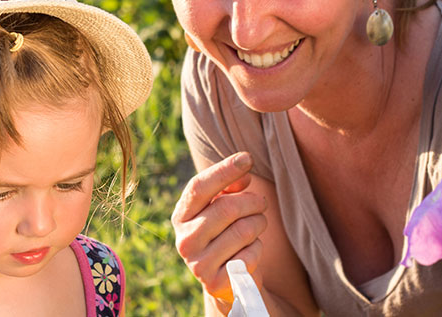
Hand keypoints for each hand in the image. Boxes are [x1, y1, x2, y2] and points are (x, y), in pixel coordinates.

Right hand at [171, 152, 267, 305]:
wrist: (226, 280)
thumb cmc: (226, 233)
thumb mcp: (223, 207)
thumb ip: (229, 187)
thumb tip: (242, 174)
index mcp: (181, 215)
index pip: (198, 188)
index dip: (224, 170)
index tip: (247, 158)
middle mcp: (184, 240)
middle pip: (227, 208)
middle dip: (253, 202)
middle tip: (260, 205)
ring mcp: (197, 264)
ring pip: (243, 231)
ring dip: (259, 224)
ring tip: (256, 227)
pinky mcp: (215, 283)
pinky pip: (250, 255)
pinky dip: (258, 249)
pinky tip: (249, 252)